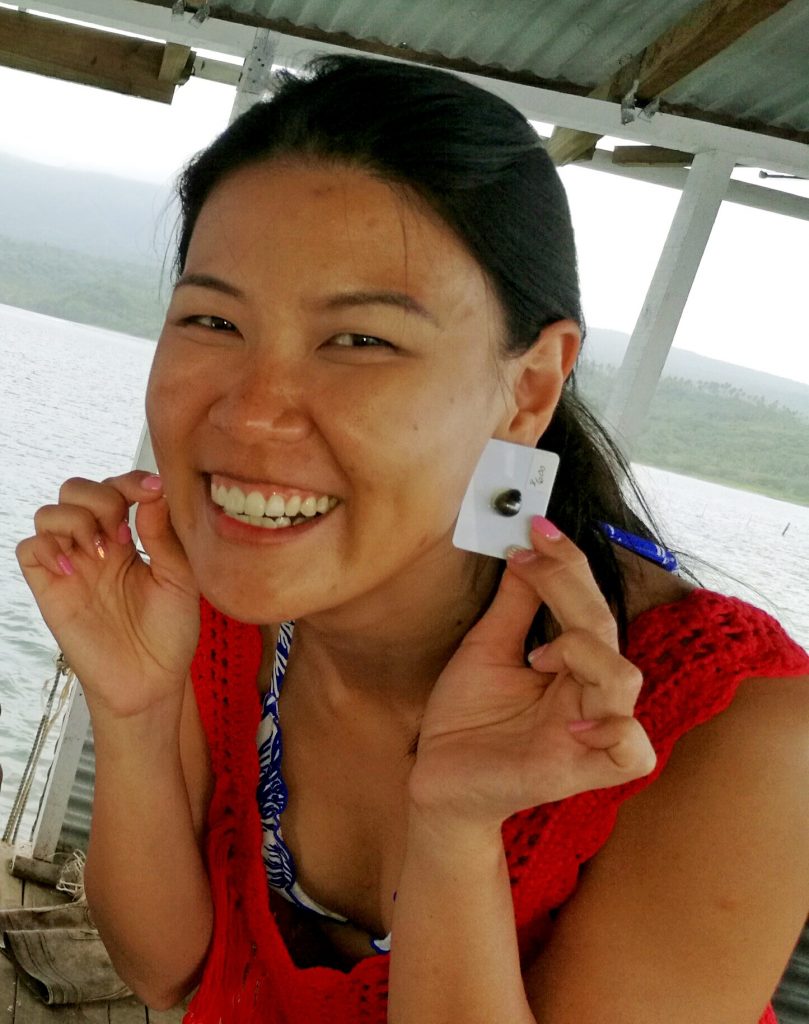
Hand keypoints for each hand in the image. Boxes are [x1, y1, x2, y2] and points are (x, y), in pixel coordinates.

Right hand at [16, 472, 199, 718]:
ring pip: (48, 512)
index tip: (153, 491)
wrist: (152, 681)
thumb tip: (153, 493)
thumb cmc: (171, 632)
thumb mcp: (181, 579)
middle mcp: (97, 545)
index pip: (118, 487)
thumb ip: (164, 535)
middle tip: (122, 532)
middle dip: (101, 497)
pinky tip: (76, 569)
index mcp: (130, 537)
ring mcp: (72, 565)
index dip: (131, 480)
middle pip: (76, 489)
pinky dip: (47, 547)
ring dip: (75, 519)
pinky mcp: (51, 590)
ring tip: (101, 551)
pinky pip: (28, 549)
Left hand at [409, 518, 655, 828]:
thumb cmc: (465, 719)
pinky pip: (633, 752)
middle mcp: (586, 695)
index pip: (588, 606)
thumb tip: (526, 549)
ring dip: (584, 651)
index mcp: (570, 666)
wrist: (436, 779)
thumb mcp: (486, 649)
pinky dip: (616, 730)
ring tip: (539, 657)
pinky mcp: (578, 773)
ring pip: (625, 680)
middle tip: (528, 563)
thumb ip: (514, 606)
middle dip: (570, 588)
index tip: (538, 527)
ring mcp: (586, 734)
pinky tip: (572, 722)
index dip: (569, 564)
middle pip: (606, 631)